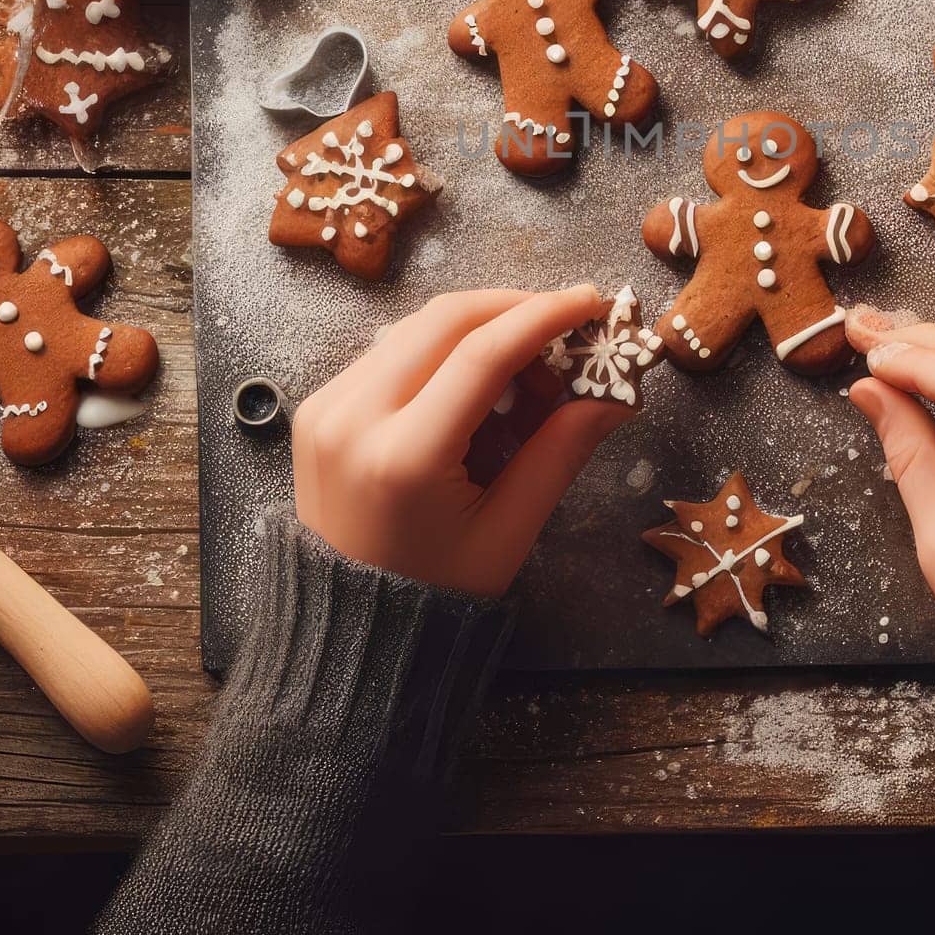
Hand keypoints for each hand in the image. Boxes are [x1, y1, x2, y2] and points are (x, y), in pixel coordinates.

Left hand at [293, 285, 626, 596]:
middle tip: (566, 333)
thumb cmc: (438, 592)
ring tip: (526, 377)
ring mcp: (326, 409)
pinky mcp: (317, 408)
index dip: (544, 317)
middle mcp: (352, 420)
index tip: (591, 300)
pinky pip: (389, 351)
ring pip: (415, 327)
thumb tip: (616, 394)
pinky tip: (476, 389)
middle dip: (515, 311)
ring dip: (479, 330)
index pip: (481, 354)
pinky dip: (440, 352)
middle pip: (445, 321)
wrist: (348, 634)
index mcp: (402, 458)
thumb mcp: (509, 531)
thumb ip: (560, 452)